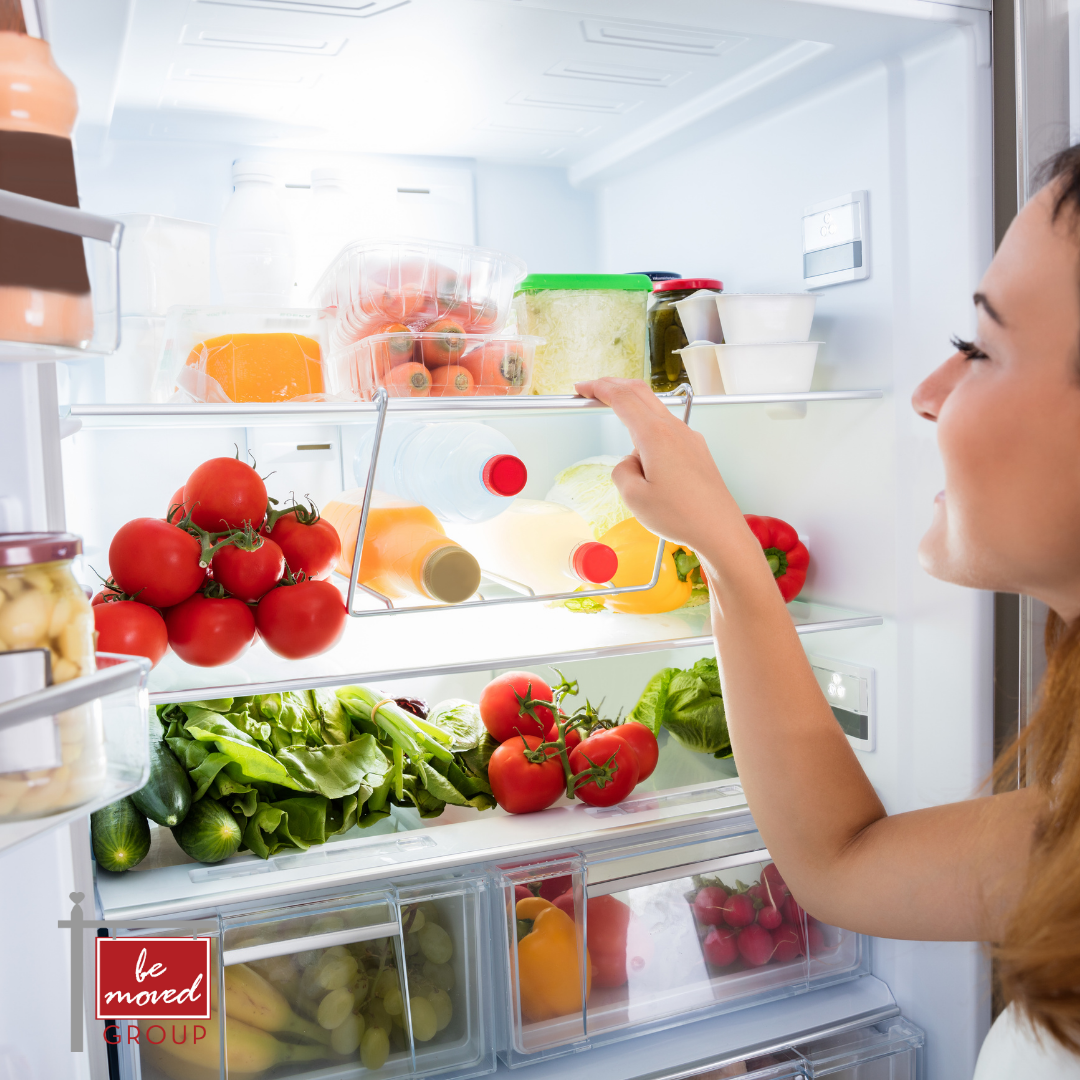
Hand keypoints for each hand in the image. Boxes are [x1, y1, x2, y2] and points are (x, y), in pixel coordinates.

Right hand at [573, 378, 742, 552]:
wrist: (719, 530)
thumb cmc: (682, 516)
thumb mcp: (634, 498)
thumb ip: (621, 471)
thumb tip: (630, 462)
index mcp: (655, 436)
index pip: (622, 398)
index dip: (598, 388)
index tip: (582, 388)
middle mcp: (675, 430)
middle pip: (640, 392)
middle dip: (614, 385)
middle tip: (593, 390)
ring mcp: (689, 438)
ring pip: (655, 411)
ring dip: (633, 410)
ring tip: (621, 435)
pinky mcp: (696, 451)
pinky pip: (667, 431)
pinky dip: (649, 431)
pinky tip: (646, 456)